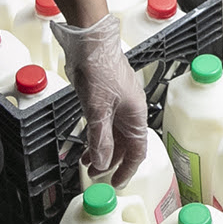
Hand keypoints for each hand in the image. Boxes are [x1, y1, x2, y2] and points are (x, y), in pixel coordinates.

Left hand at [57, 13, 147, 182]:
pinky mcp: (106, 97)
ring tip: (86, 161)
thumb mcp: (98, 109)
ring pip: (113, 134)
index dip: (127, 169)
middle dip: (110, 161)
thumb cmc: (99, 68)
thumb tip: (102, 164)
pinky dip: (96, 135)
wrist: (90, 40)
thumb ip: (100, 138)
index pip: (137, 151)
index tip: (114, 182)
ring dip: (101, 149)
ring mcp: (118, 103)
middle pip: (124, 145)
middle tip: (94, 174)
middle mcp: (130, 111)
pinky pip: (104, 123)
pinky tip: (85, 141)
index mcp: (135, 115)